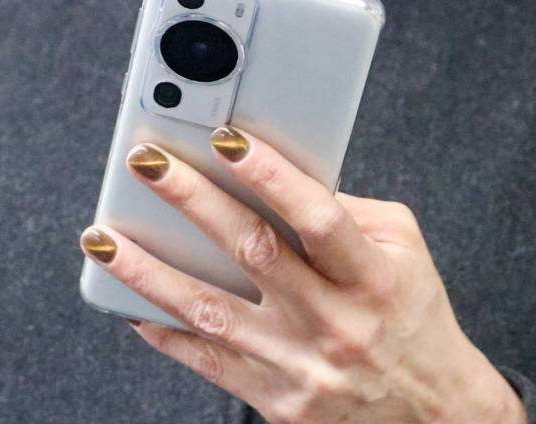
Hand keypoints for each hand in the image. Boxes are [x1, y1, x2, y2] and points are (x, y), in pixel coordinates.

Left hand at [80, 126, 526, 423]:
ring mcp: (302, 366)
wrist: (432, 411)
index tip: (226, 139)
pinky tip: (132, 305)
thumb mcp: (403, 250)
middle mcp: (335, 322)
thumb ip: (347, 211)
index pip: (317, 217)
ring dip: (149, 273)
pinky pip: (209, 364)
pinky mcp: (279, 401)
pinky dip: (166, 333)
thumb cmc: (414, 316)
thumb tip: (277, 180)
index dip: (271, 175)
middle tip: (148, 164)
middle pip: (252, 252)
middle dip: (193, 200)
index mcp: (372, 276)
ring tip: (103, 238)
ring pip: (211, 312)